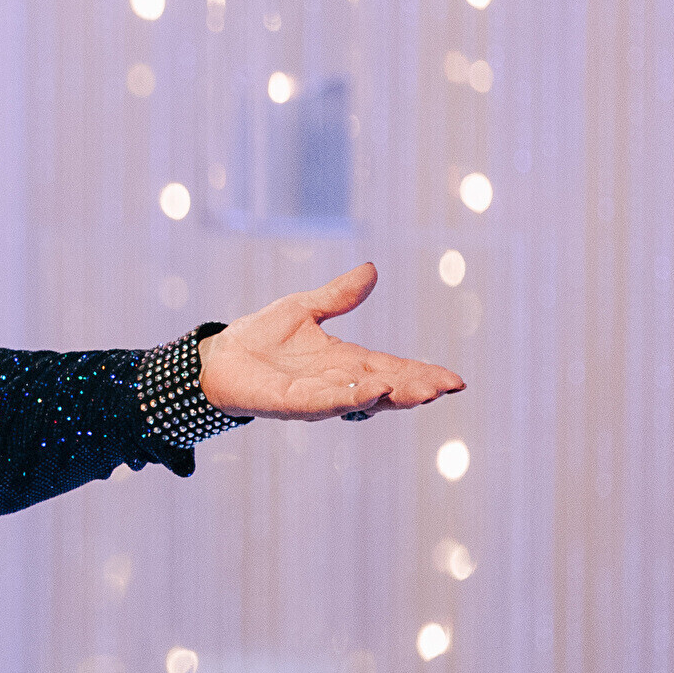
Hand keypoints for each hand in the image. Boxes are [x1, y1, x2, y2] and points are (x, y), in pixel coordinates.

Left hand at [198, 262, 462, 422]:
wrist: (218, 357)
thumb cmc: (260, 336)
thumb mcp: (305, 308)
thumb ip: (339, 296)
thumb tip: (371, 269)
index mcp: (346, 362)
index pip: (392, 368)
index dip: (422, 373)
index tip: (455, 380)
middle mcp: (337, 383)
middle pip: (386, 387)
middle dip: (416, 388)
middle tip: (448, 388)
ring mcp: (316, 396)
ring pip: (362, 400)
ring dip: (393, 397)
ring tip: (424, 392)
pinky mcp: (291, 403)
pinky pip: (325, 402)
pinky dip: (350, 398)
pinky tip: (374, 393)